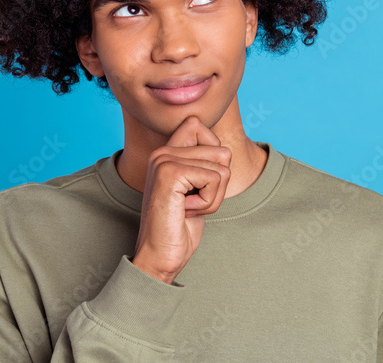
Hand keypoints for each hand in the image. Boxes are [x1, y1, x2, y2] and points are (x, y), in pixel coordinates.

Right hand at [131, 115, 231, 283]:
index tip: (197, 183)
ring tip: (188, 207)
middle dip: (217, 186)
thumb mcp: (195, 190)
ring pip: (222, 168)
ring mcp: (165, 160)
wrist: (158, 257)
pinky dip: (208, 202)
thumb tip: (224, 151)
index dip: (213, 155)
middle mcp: (163, 151)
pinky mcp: (170, 173)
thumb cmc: (178, 228)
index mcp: (166, 152)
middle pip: (222, 153)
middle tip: (191, 202)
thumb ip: (203, 165)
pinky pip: (214, 179)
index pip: (199, 125)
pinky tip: (185, 211)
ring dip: (213, 196)